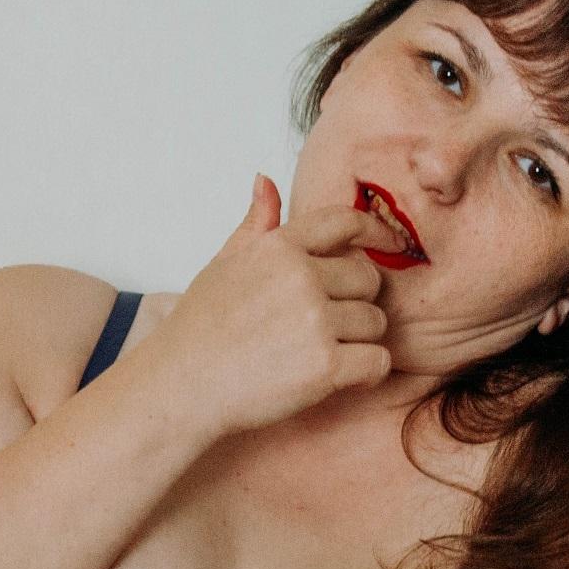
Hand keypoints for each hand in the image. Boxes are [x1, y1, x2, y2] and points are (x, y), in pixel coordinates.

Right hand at [139, 173, 405, 436]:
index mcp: (278, 248)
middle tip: (328, 325)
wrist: (180, 388)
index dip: (373, 233)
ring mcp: (314, 321)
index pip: (344, 222)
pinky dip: (368, 372)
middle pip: (369, 278)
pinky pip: (379, 360)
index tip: (388, 246)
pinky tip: (344, 376)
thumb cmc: (200, 330)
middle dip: (357, 301)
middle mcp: (300, 277)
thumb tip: (265, 180)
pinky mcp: (325, 365)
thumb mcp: (222, 265)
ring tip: (322, 353)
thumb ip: (254, 225)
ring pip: (375, 322)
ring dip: (359, 340)